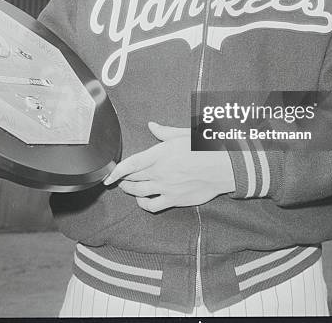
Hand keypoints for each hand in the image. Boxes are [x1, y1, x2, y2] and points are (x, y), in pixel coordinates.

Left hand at [103, 122, 235, 211]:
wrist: (223, 167)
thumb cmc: (205, 148)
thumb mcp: (183, 134)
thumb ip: (164, 132)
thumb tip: (151, 126)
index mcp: (160, 154)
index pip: (131, 164)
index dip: (116, 171)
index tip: (108, 175)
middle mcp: (160, 172)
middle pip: (133, 178)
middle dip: (122, 179)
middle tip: (118, 178)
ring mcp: (166, 187)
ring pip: (139, 192)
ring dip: (129, 190)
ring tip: (126, 187)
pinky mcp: (174, 199)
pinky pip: (153, 206)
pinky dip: (143, 205)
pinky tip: (141, 201)